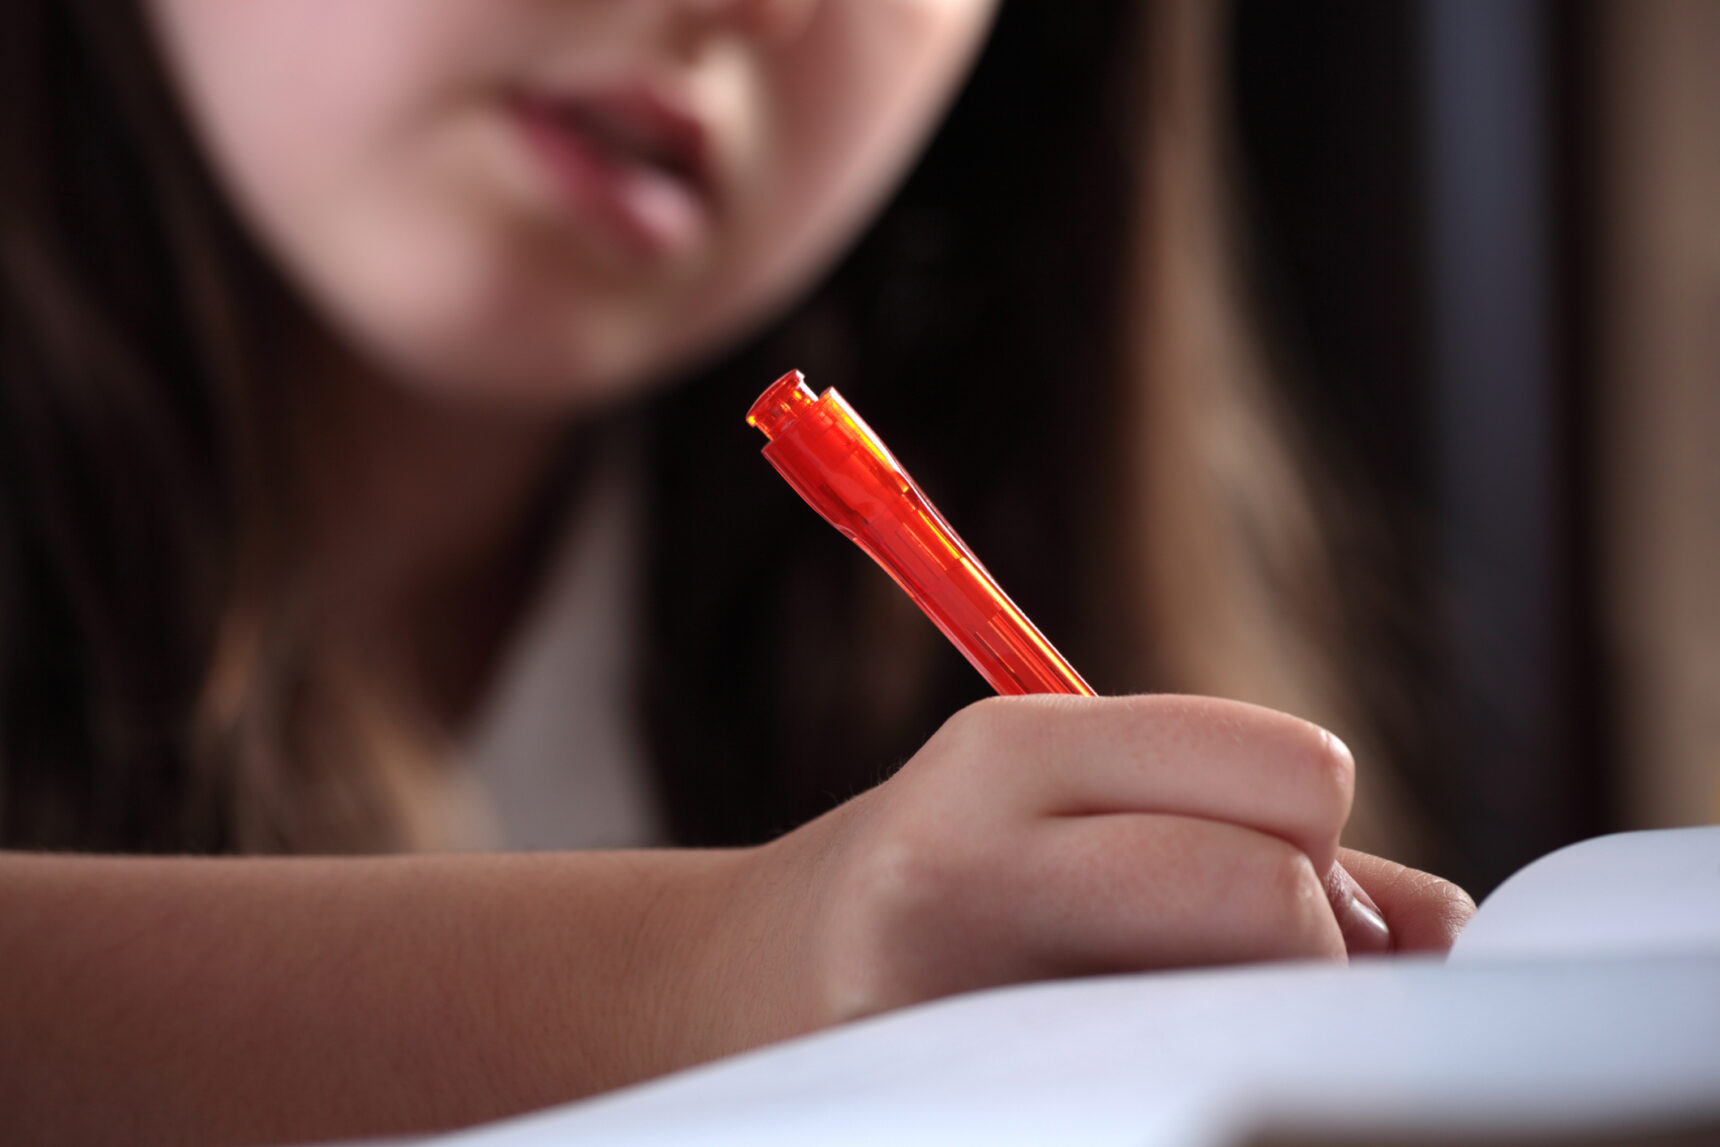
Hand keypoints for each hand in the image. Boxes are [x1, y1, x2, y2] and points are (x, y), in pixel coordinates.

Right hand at [733, 693, 1463, 1037]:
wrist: (727, 992)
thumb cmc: (932, 883)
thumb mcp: (1059, 802)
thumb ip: (1255, 831)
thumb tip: (1446, 930)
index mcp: (1005, 757)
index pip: (1293, 777)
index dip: (1306, 836)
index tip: (1259, 873)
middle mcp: (969, 869)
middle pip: (1281, 903)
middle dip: (1297, 938)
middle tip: (1225, 964)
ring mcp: (956, 1015)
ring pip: (1254, 1019)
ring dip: (1257, 1017)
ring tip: (1156, 1012)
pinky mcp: (969, 1109)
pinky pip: (1188, 1095)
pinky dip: (1205, 1079)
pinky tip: (1137, 1067)